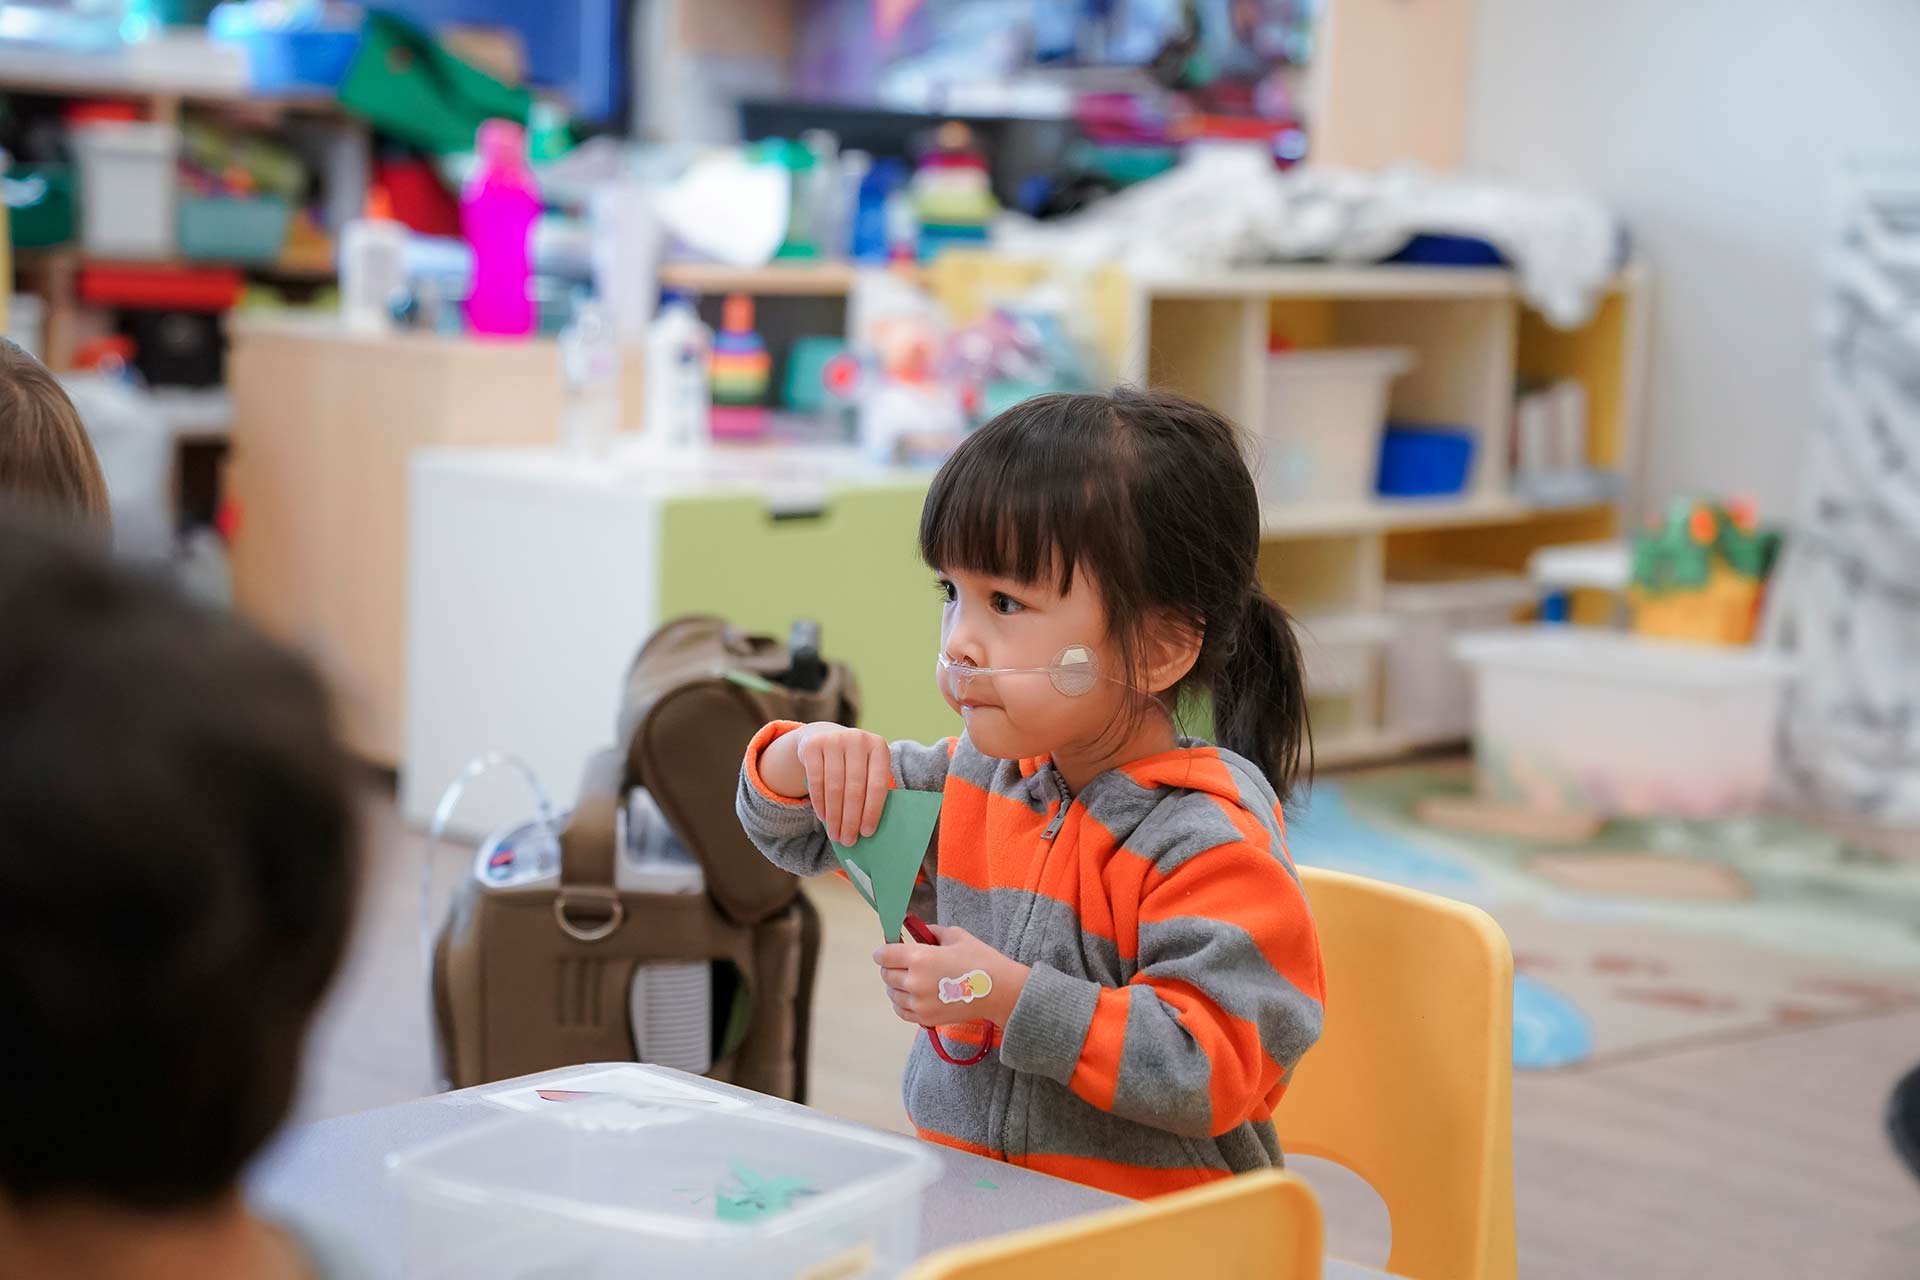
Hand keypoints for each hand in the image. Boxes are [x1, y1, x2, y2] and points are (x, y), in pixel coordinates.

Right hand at [793, 723, 891, 846]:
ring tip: (835, 834)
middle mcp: (858, 739)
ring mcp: (834, 739)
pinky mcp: (813, 745)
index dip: (872, 811)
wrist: (825, 736)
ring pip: (834, 786)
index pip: (877, 784)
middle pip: (854, 788)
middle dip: (851, 819)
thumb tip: (866, 830)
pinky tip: (823, 818)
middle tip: (848, 841)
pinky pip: (816, 780)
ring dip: (834, 815)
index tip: (867, 833)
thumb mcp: (867, 768)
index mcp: (879, 747)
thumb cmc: (853, 764)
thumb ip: (870, 791)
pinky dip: (820, 803)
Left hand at [874, 924, 1028, 1028]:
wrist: (1000, 991)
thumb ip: (930, 932)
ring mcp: (918, 1003)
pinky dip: (902, 1003)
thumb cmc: (980, 959)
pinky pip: (901, 1011)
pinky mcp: (926, 1018)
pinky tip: (912, 996)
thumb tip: (914, 930)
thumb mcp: (955, 936)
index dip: (883, 951)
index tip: (887, 950)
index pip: (884, 955)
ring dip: (896, 985)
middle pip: (886, 975)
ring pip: (892, 994)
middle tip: (901, 963)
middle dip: (890, 967)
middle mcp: (914, 982)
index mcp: (919, 957)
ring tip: (910, 979)